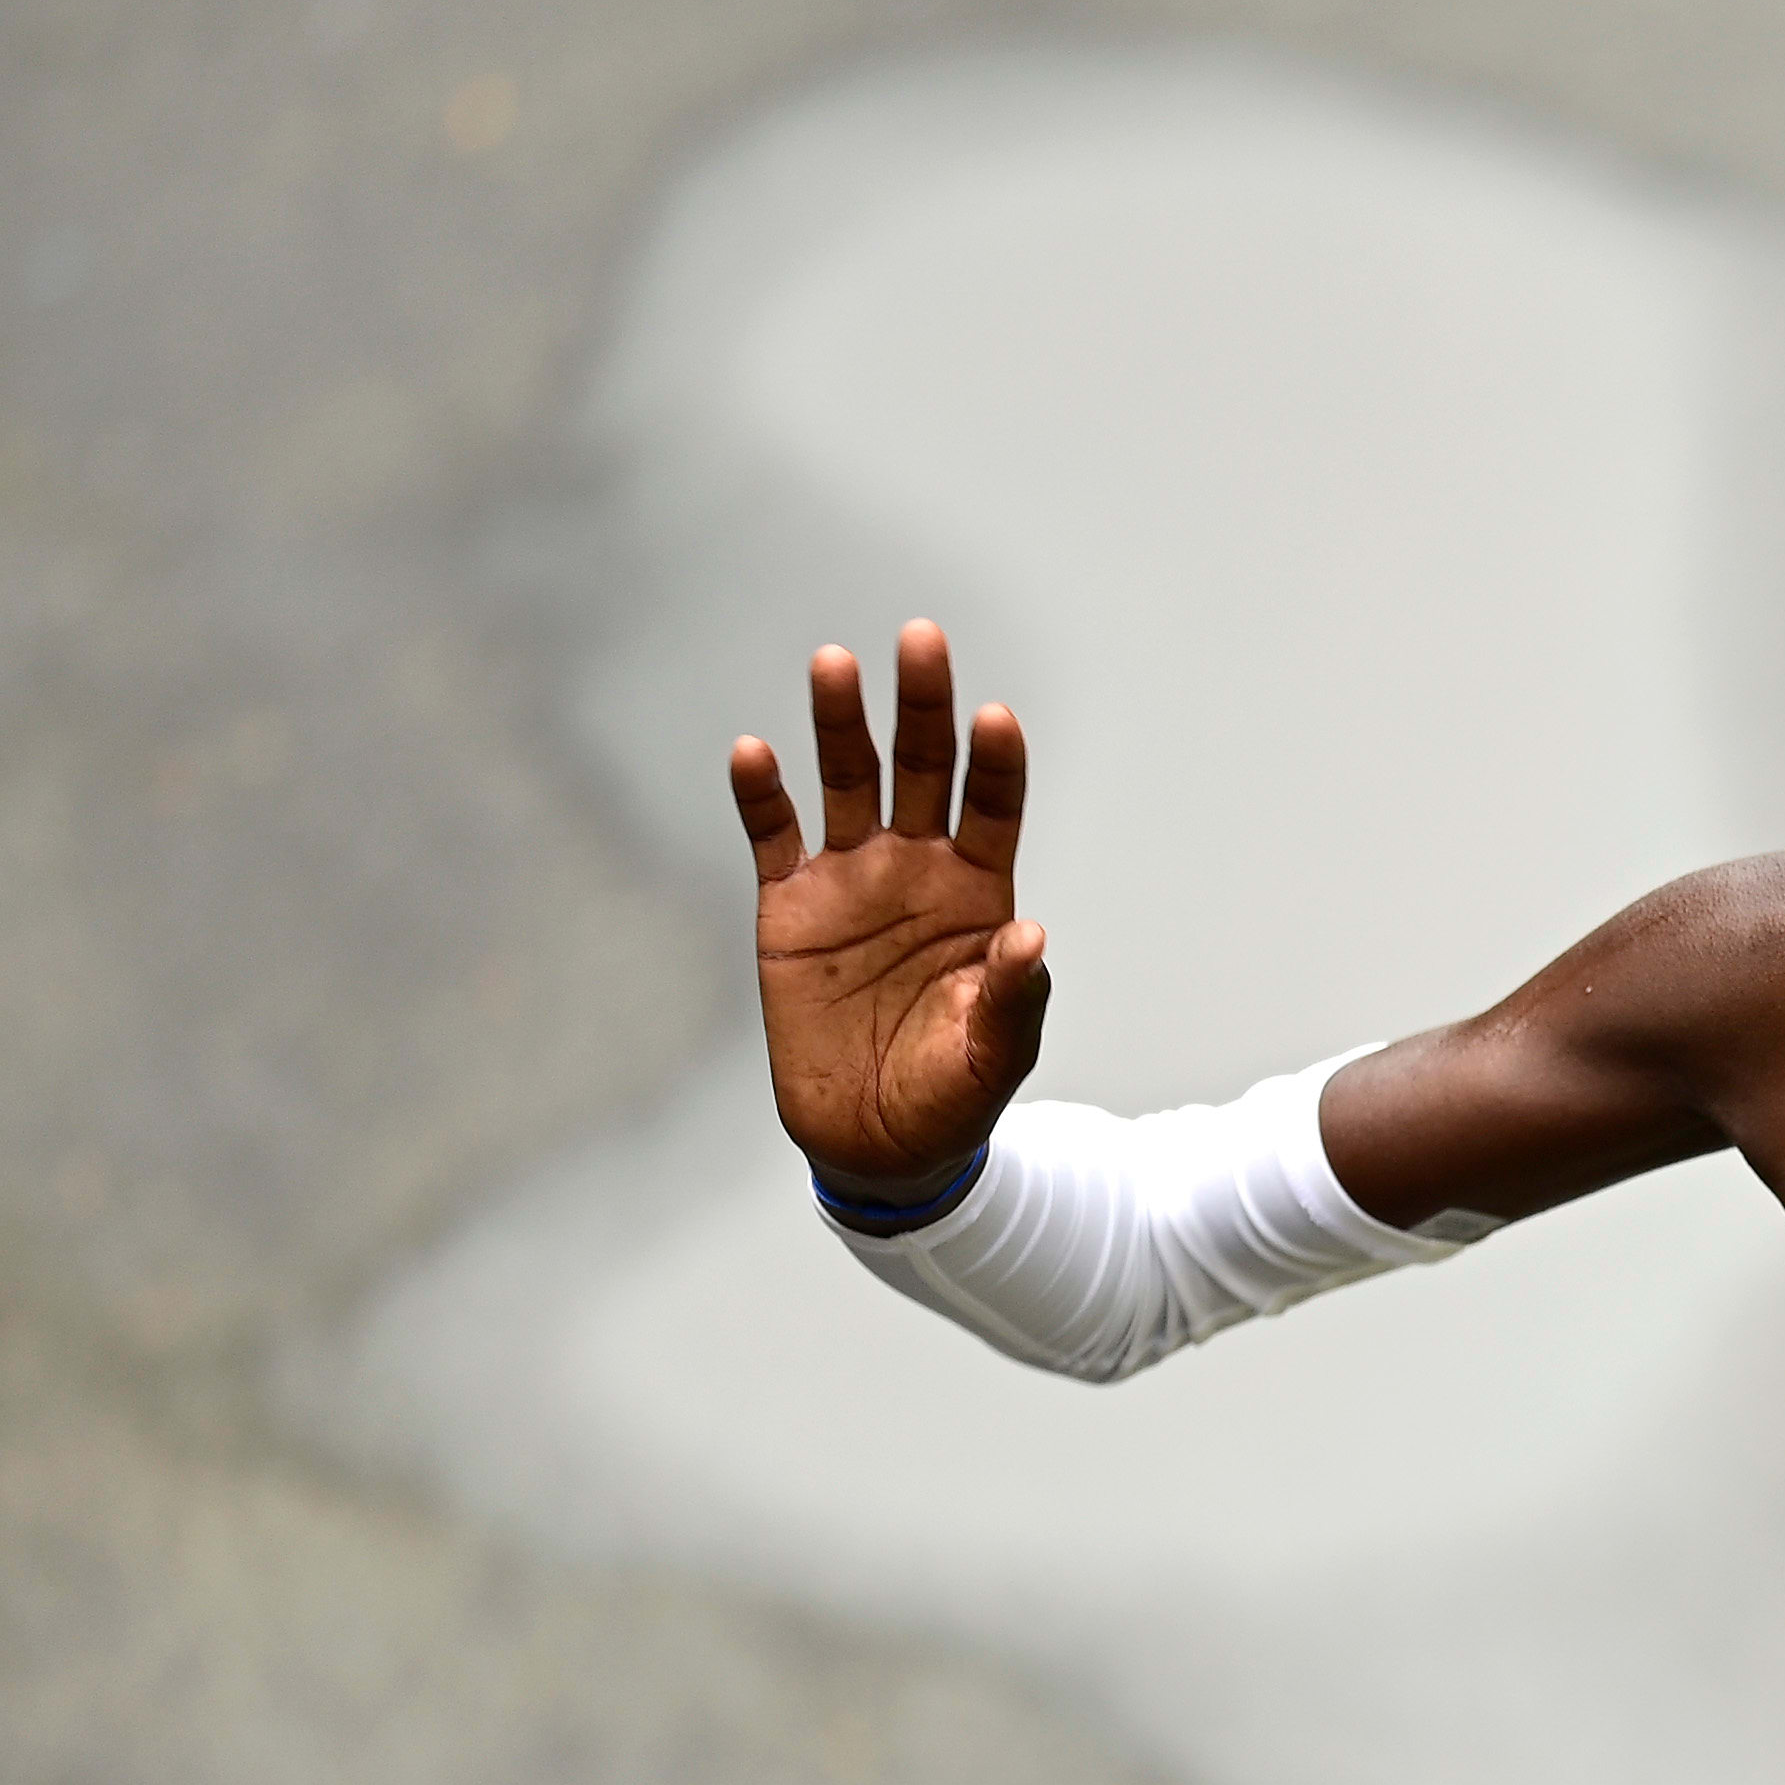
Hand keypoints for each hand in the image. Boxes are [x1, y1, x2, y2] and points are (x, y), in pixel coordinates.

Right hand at [728, 620, 1045, 1194]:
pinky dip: (762, 796)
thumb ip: (1014, 994)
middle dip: (922, 708)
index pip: (993, 809)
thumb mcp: (996, 1054)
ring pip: (846, 783)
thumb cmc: (952, 1096)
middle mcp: (916, 869)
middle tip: (921, 641)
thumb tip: (1030, 935)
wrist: (877, 1143)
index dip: (996, 764)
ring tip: (836, 664)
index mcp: (978, 894)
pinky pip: (772, 837)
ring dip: (841, 725)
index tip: (995, 718)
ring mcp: (850, 880)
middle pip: (922, 770)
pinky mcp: (787, 906)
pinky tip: (754, 752)